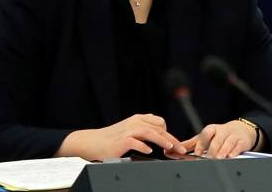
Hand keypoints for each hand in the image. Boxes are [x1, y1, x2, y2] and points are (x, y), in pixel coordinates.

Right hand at [58, 114, 181, 160]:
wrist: (91, 142)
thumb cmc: (111, 139)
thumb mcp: (129, 130)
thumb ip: (144, 131)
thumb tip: (161, 137)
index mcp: (138, 119)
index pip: (160, 122)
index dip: (169, 132)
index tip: (176, 143)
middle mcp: (135, 122)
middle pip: (158, 128)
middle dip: (171, 139)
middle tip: (180, 149)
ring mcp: (128, 130)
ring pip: (150, 132)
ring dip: (162, 140)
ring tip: (170, 147)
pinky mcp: (121, 140)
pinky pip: (135, 142)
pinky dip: (143, 146)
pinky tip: (149, 151)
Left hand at [180, 119, 259, 159]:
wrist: (240, 130)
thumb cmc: (218, 136)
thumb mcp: (204, 138)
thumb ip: (189, 145)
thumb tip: (170, 150)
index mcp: (211, 130)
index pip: (206, 134)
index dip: (202, 143)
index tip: (198, 152)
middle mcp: (222, 131)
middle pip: (217, 139)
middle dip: (213, 149)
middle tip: (209, 157)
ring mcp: (233, 136)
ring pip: (228, 142)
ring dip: (223, 150)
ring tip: (219, 158)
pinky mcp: (242, 141)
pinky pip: (239, 146)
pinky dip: (235, 151)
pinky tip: (231, 156)